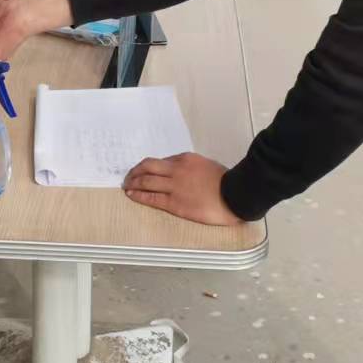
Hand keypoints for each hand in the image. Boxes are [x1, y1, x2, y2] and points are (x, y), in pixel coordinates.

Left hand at [122, 153, 241, 225]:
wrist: (235, 195)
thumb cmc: (227, 182)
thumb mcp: (208, 166)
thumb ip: (193, 168)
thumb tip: (184, 174)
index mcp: (185, 159)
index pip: (162, 161)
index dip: (150, 167)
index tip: (145, 170)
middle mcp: (176, 170)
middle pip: (147, 166)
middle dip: (135, 171)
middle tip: (129, 176)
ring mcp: (174, 186)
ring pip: (146, 181)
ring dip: (133, 183)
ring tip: (127, 186)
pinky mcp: (174, 203)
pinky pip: (151, 198)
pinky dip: (139, 195)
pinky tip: (132, 195)